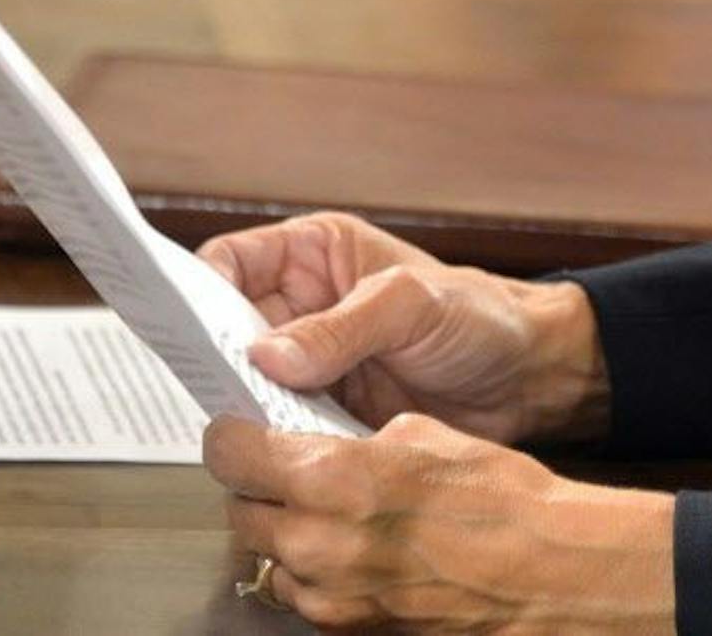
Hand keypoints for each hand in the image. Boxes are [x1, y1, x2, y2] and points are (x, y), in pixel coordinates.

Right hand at [200, 212, 608, 443]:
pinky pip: (280, 427)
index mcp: (315, 255)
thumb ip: (341, 328)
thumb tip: (265, 356)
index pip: (228, 262)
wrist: (532, 377)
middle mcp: (303, 307)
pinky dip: (276, 441)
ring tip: (243, 429)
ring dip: (245, 408)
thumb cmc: (483, 316)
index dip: (197, 292)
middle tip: (208, 391)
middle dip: (213, 362)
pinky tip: (275, 456)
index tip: (179, 329)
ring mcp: (313, 363)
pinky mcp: (327, 413)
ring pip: (246, 386)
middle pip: (224, 331)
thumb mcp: (413, 306)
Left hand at [206, 412, 674, 631]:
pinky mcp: (348, 627)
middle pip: (240, 512)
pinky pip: (305, 594)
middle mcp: (318, 541)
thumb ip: (356, 439)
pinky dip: (316, 571)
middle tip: (288, 470)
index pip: (231, 455)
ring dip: (287, 533)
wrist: (543, 568)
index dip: (233, 436)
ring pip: (269, 559)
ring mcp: (329, 594)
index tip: (241, 431)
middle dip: (258, 488)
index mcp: (333, 478)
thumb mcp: (423, 431)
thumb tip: (324, 440)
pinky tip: (355, 549)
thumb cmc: (498, 499)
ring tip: (332, 513)